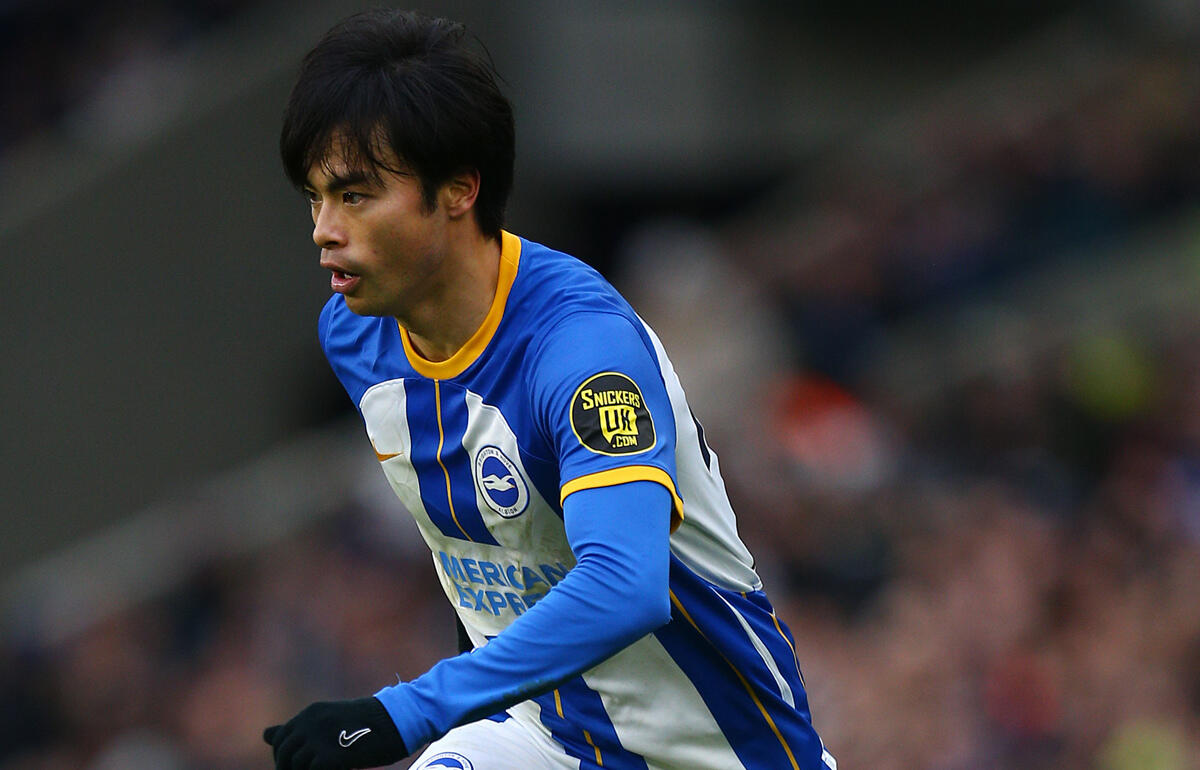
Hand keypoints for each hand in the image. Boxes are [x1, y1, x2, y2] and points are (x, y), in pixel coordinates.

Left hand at [263, 697, 407, 768]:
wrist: (398, 721)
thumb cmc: (368, 723)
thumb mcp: (330, 720)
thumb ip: (298, 729)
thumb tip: (265, 734)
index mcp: (309, 714)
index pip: (279, 740)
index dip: (284, 758)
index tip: (296, 766)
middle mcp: (309, 724)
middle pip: (284, 757)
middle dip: (290, 768)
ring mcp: (318, 740)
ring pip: (296, 767)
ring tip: (329, 767)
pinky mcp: (329, 758)